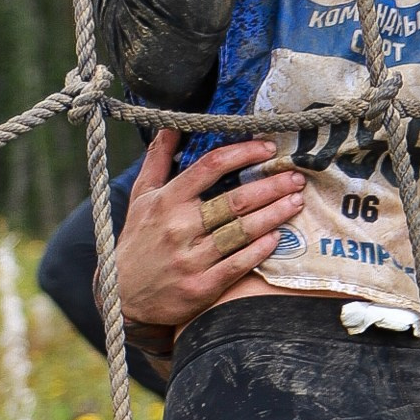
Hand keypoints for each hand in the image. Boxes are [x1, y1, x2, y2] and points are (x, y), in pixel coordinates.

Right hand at [113, 128, 307, 327]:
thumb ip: (157, 160)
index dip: (242, 153)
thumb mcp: (141, 198)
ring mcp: (191, 258)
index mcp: (166, 201)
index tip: (268, 147)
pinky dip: (260, 249)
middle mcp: (179, 227)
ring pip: (241, 231)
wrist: (122, 295)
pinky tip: (279, 237)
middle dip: (270, 186)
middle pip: (234, 200)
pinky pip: (238, 264)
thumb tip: (171, 125)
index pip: (209, 166)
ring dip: (274, 214)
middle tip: (296, 177)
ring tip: (296, 201)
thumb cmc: (138, 241)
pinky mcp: (201, 287)